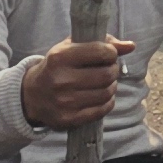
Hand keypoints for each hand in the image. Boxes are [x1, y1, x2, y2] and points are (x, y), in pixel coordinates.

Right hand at [18, 34, 136, 130]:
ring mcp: (65, 102)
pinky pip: (102, 110)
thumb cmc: (57, 67)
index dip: (111, 52)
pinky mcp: (69, 119)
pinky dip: (108, 101)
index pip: (101, 52)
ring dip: (112, 86)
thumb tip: (130, 46)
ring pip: (107, 93)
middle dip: (113, 70)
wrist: (32, 95)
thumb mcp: (71, 48)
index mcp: (60, 57)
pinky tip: (101, 96)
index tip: (109, 54)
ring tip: (105, 82)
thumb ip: (101, 43)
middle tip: (109, 69)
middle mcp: (61, 80)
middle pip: (107, 74)